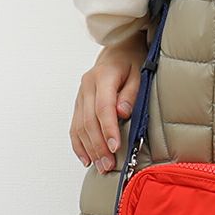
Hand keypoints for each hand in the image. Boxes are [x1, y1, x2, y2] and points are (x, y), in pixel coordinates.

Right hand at [70, 32, 146, 172]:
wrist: (118, 48)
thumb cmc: (132, 59)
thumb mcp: (140, 71)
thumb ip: (131, 92)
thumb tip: (122, 113)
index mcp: (103, 76)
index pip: (103, 107)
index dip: (109, 129)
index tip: (116, 147)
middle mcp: (87, 86)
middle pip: (89, 121)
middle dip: (99, 146)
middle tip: (108, 165)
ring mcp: (81, 94)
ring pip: (79, 126)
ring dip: (89, 148)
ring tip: (101, 166)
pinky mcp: (79, 102)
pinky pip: (74, 125)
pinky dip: (78, 143)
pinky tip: (86, 158)